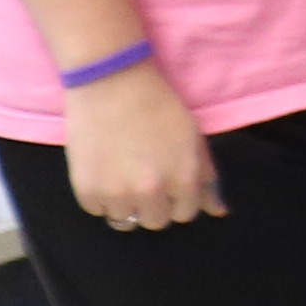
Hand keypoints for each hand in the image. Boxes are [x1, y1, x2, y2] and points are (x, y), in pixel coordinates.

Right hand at [56, 64, 224, 234]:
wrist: (112, 84)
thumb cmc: (158, 106)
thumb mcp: (193, 139)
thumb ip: (205, 178)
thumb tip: (218, 212)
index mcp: (183, 179)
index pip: (185, 213)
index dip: (178, 197)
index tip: (169, 181)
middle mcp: (151, 192)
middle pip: (155, 221)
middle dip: (153, 204)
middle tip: (144, 177)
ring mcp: (116, 193)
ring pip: (124, 220)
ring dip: (125, 202)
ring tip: (122, 172)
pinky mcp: (87, 189)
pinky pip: (96, 209)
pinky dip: (99, 196)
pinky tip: (104, 169)